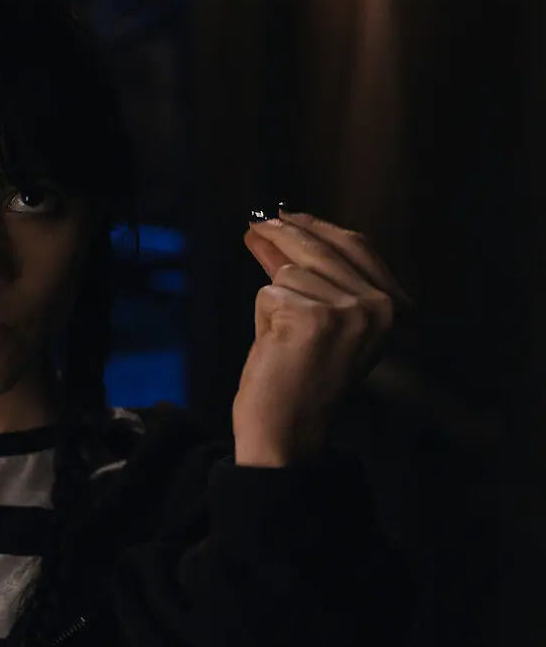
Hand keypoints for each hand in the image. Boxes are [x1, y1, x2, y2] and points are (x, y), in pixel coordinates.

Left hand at [233, 211, 410, 466]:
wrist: (286, 431)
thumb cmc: (298, 380)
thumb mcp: (318, 321)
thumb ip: (306, 276)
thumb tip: (271, 229)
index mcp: (393, 308)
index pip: (356, 246)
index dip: (317, 227)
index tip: (286, 216)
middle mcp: (379, 307)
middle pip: (321, 248)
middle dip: (282, 234)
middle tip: (253, 227)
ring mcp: (348, 311)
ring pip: (290, 273)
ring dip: (273, 300)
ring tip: (281, 340)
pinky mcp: (311, 317)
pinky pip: (269, 293)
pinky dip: (262, 317)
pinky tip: (275, 348)